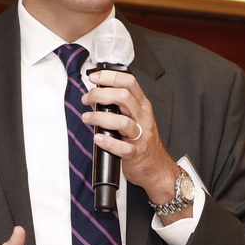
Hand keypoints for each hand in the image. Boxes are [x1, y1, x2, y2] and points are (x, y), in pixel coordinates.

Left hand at [82, 71, 191, 221]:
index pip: (129, 83)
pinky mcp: (136, 153)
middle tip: (87, 99)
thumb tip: (96, 95)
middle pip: (124, 97)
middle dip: (101, 94)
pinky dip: (108, 142)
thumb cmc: (143, 142)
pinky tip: (98, 138)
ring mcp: (141, 136)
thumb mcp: (136, 118)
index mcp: (142, 106)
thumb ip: (120, 106)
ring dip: (100, 118)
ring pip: (122, 122)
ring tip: (87, 118)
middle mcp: (143, 118)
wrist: (157, 167)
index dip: (109, 77)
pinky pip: (123, 147)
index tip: (94, 78)